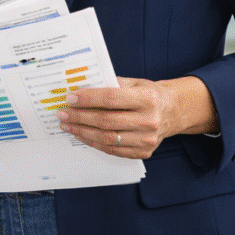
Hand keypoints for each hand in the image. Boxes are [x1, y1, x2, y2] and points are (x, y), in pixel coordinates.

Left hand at [56, 76, 177, 159]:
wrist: (172, 111)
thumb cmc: (148, 94)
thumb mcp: (134, 82)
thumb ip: (110, 85)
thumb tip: (80, 90)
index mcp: (147, 98)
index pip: (110, 99)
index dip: (88, 99)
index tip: (70, 98)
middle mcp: (149, 120)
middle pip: (106, 121)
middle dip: (79, 117)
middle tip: (62, 114)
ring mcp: (147, 139)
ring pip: (107, 139)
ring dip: (83, 132)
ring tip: (67, 125)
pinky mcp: (144, 152)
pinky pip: (113, 150)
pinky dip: (94, 143)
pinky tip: (82, 135)